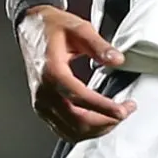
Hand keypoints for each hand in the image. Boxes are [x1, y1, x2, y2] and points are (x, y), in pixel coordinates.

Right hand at [17, 5, 136, 140]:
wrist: (31, 27)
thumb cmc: (52, 26)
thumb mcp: (79, 28)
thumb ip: (99, 45)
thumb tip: (117, 59)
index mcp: (51, 71)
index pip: (79, 98)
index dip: (103, 108)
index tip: (123, 111)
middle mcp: (43, 92)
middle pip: (76, 120)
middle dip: (105, 121)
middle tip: (126, 112)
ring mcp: (41, 102)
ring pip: (70, 130)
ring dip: (96, 130)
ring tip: (115, 118)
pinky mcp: (42, 107)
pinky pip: (63, 129)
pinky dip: (83, 131)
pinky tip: (98, 122)